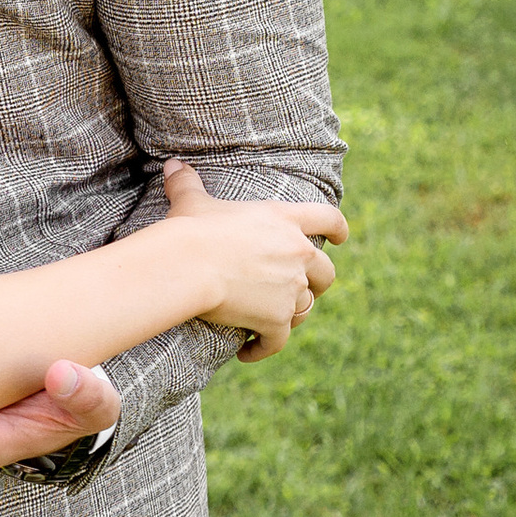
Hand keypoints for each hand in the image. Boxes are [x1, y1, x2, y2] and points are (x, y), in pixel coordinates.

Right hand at [161, 156, 346, 352]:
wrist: (189, 266)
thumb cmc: (190, 230)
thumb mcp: (191, 202)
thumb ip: (187, 183)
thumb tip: (172, 164)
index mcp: (284, 220)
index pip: (328, 219)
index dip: (339, 228)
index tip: (342, 238)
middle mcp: (297, 253)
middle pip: (326, 273)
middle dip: (318, 282)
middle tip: (304, 289)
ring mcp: (290, 289)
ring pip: (305, 308)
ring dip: (291, 315)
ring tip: (269, 322)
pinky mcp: (276, 319)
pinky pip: (277, 340)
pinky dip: (264, 348)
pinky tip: (248, 352)